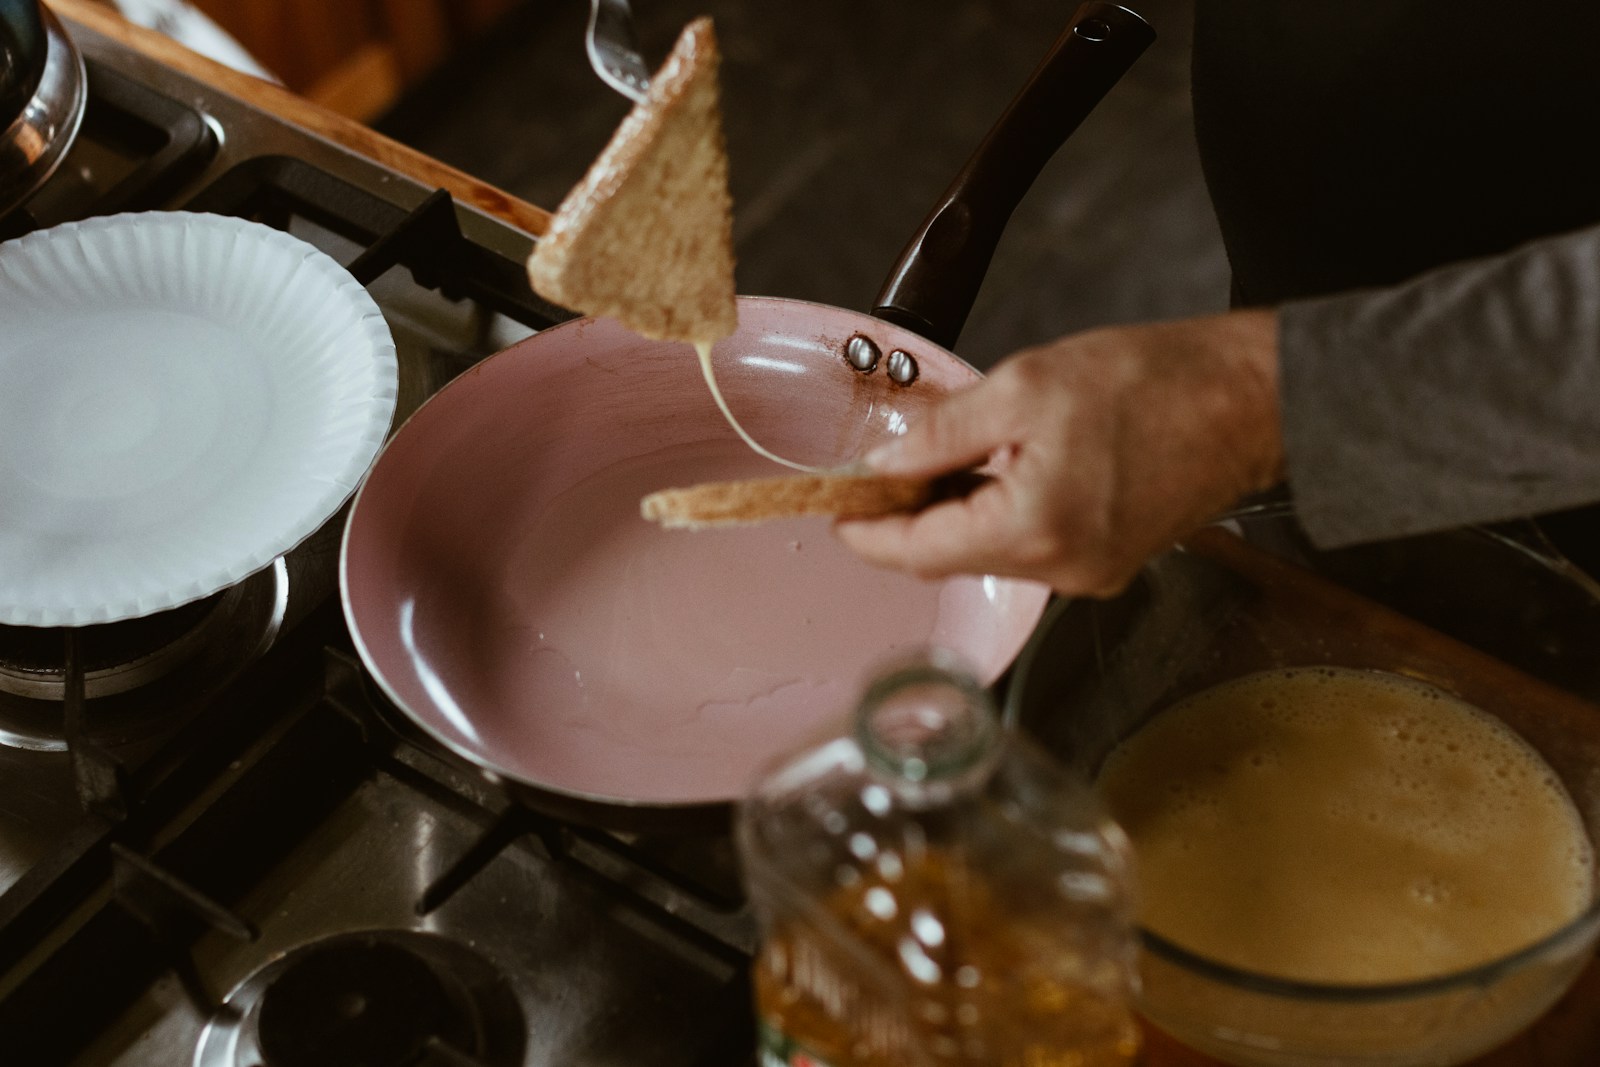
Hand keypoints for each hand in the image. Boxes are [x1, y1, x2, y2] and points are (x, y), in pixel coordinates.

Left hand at [834, 310, 1283, 596]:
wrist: (1254, 400)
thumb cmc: (1155, 383)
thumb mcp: (1025, 387)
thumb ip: (943, 432)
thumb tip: (884, 462)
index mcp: (1033, 529)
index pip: (920, 553)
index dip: (868, 534)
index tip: (837, 512)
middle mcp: (1061, 570)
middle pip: (952, 559)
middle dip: (908, 521)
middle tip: (879, 473)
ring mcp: (1090, 573)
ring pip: (991, 555)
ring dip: (955, 516)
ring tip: (940, 460)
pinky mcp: (1110, 562)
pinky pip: (1031, 548)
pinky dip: (999, 517)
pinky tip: (995, 473)